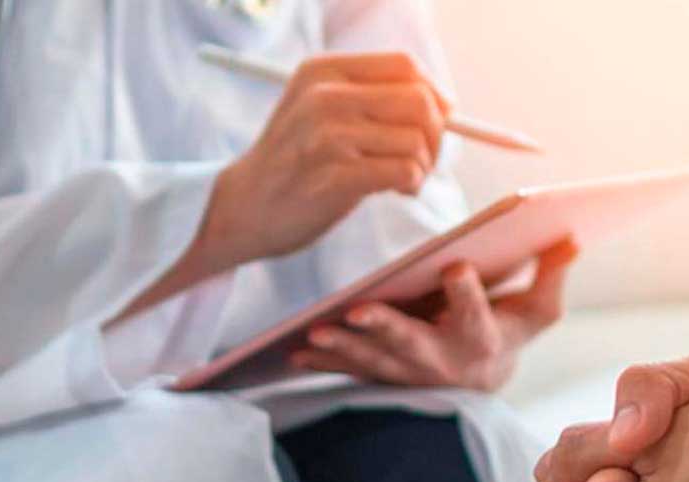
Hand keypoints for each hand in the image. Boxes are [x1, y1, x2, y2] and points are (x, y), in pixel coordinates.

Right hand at [204, 52, 450, 263]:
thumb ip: (372, 98)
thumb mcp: (319, 109)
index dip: (433, 93)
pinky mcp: (335, 176)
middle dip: (436, 134)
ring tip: (404, 179)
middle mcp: (324, 96)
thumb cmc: (296, 161)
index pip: (404, 66)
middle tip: (424, 158)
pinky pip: (405, 172)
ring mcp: (328, 135)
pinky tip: (396, 191)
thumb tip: (446, 106)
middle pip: (419, 101)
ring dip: (423, 166)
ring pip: (417, 140)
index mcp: (323, 71)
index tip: (437, 121)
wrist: (243, 207)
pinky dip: (412, 184)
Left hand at [289, 241, 577, 391]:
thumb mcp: (537, 310)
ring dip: (344, 348)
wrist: (480, 381)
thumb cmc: (508, 332)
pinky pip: (351, 370)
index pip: (477, 317)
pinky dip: (325, 362)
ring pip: (375, 361)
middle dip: (385, 330)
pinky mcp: (384, 374)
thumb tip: (572, 235)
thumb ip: (552, 274)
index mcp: (483, 341)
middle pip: (414, 346)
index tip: (456, 267)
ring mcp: (409, 372)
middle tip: (359, 311)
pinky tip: (297, 350)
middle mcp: (444, 362)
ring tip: (316, 332)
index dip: (467, 295)